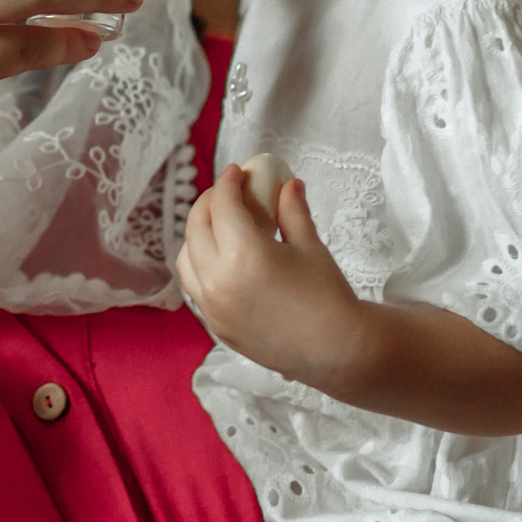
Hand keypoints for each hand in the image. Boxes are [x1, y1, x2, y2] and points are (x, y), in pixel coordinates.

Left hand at [177, 167, 371, 392]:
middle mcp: (219, 281)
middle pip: (196, 227)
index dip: (227, 182)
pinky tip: (221, 259)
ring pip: (186, 258)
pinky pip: (195, 287)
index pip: (222, 205)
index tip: (237, 172)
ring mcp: (212, 307)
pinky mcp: (215, 325)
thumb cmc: (327, 295)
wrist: (335, 350)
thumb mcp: (310, 246)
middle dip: (208, 203)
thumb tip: (288, 184)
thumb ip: (292, 210)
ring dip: (197, 235)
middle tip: (227, 193)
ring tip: (220, 226)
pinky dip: (200, 265)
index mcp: (243, 255)